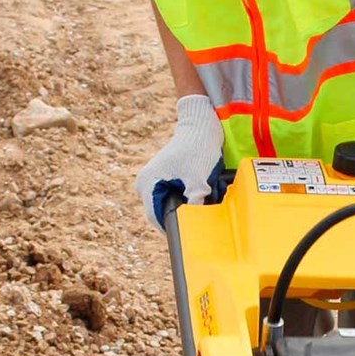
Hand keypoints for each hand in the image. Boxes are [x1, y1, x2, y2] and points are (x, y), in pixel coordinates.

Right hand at [134, 95, 223, 231]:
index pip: (159, 221)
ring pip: (174, 206)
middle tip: (205, 210)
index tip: (195, 230)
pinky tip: (205, 189)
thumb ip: (194, 208)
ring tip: (207, 194)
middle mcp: (147, 184)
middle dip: (186, 215)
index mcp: (147, 185)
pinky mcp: (166, 177)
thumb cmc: (198, 150)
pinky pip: (177, 196)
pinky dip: (192, 197)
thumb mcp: (198, 184)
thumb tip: (196, 229)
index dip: (177, 228)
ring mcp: (155, 180)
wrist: (202, 124)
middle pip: (166, 214)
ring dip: (191, 206)